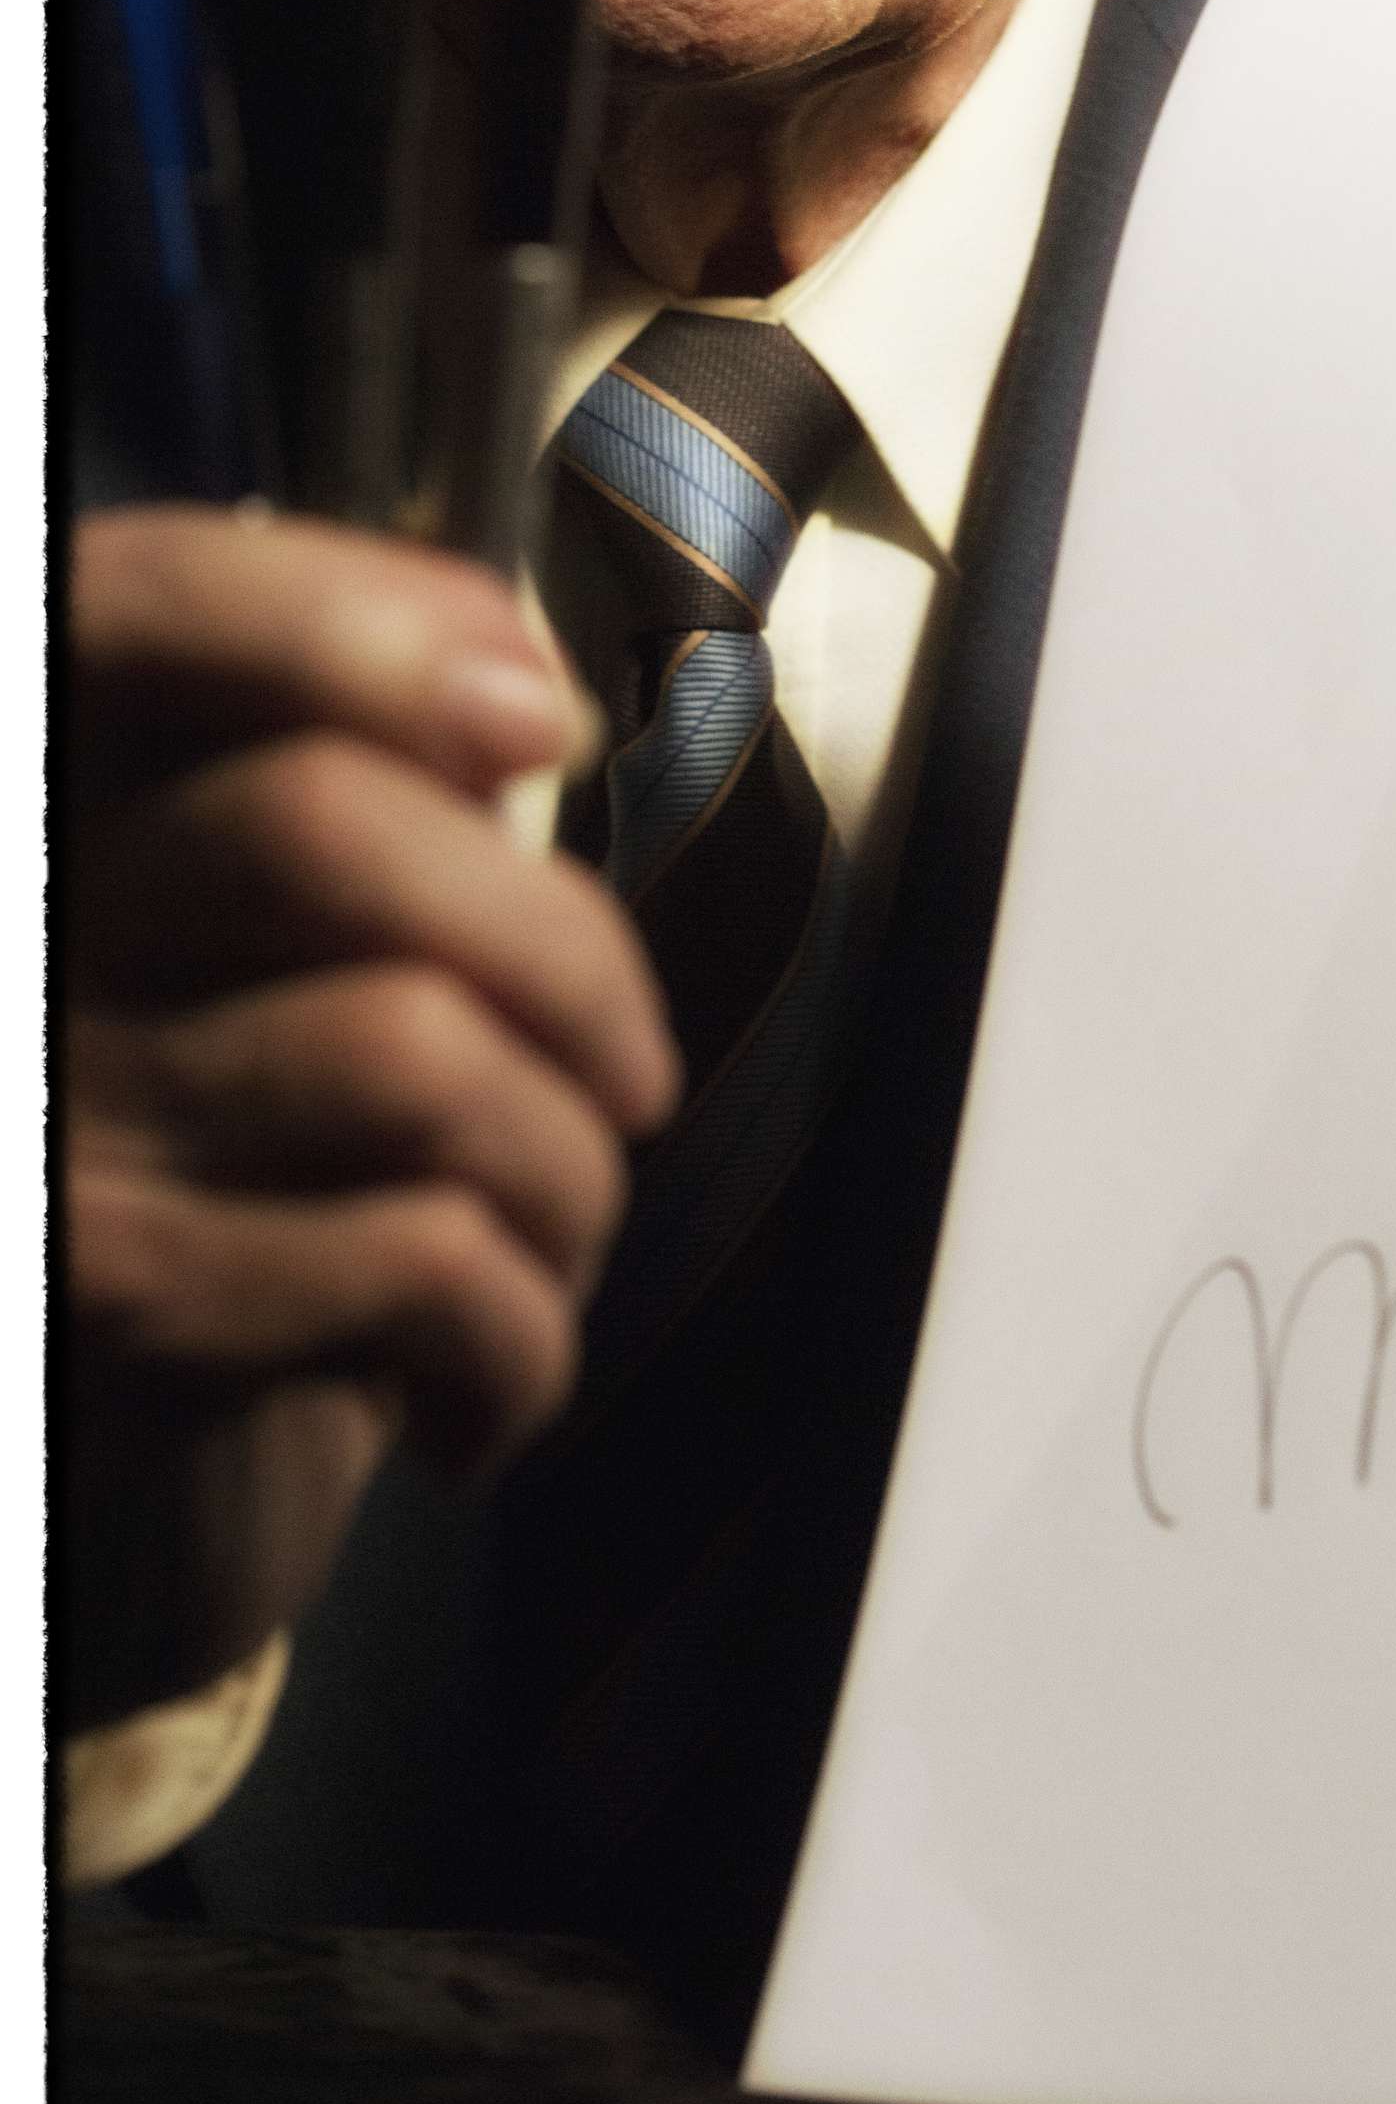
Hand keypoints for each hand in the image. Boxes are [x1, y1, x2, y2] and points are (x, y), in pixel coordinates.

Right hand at [63, 509, 677, 1731]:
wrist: (112, 1505)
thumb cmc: (242, 1186)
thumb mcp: (264, 957)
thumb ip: (355, 798)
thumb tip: (518, 698)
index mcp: (57, 793)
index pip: (144, 598)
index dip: (350, 610)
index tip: (535, 712)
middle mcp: (20, 930)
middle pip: (326, 824)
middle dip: (564, 953)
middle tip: (627, 1071)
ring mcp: (51, 1118)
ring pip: (415, 1053)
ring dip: (564, 1173)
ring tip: (549, 1244)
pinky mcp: (113, 1301)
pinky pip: (425, 1254)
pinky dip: (525, 1334)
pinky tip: (488, 1379)